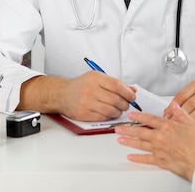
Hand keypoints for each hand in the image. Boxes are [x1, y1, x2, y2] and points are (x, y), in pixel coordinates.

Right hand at [18, 72, 137, 120]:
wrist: (62, 94)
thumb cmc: (82, 86)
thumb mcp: (98, 78)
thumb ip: (115, 83)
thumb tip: (132, 90)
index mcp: (95, 78)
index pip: (117, 85)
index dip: (127, 92)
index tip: (132, 96)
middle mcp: (91, 90)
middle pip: (115, 99)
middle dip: (125, 103)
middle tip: (127, 104)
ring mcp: (86, 102)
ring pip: (110, 110)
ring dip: (119, 111)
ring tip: (119, 109)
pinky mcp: (84, 114)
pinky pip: (102, 117)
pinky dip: (110, 116)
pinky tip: (110, 113)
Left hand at [116, 102, 194, 181]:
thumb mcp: (193, 124)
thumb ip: (181, 114)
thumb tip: (174, 106)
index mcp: (168, 127)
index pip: (150, 119)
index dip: (139, 116)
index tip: (131, 115)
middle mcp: (161, 138)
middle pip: (141, 131)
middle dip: (128, 129)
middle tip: (119, 128)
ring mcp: (159, 150)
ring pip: (140, 144)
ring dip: (129, 141)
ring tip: (120, 139)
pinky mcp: (160, 161)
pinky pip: (145, 159)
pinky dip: (137, 158)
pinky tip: (130, 157)